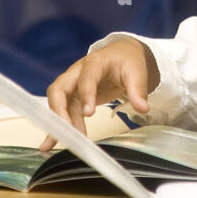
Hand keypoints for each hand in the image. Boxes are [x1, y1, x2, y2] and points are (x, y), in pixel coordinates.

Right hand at [40, 38, 158, 147]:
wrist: (122, 54)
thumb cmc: (126, 60)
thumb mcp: (136, 71)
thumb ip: (138, 90)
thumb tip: (142, 108)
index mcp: (95, 62)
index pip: (86, 77)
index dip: (86, 94)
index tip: (89, 113)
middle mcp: (77, 72)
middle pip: (59, 89)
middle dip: (59, 110)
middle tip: (67, 130)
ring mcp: (73, 85)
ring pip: (59, 104)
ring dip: (59, 123)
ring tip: (60, 143)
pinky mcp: (74, 97)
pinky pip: (65, 112)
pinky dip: (60, 127)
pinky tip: (53, 142)